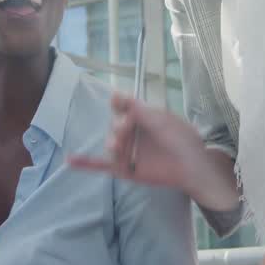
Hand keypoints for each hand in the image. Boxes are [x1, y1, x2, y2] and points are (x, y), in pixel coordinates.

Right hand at [67, 93, 237, 210]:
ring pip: (111, 145)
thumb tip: (119, 94)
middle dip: (119, 127)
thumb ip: (142, 111)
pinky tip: (69, 161)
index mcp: (140, 117)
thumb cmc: (183, 139)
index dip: (119, 103)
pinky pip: (102, 166)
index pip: (122, 106)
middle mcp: (131, 133)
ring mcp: (127, 152)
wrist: (194, 167)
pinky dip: (85, 164)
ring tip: (117, 145)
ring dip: (113, 144)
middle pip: (116, 126)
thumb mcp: (164, 121)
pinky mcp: (125, 169)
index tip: (119, 102)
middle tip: (127, 128)